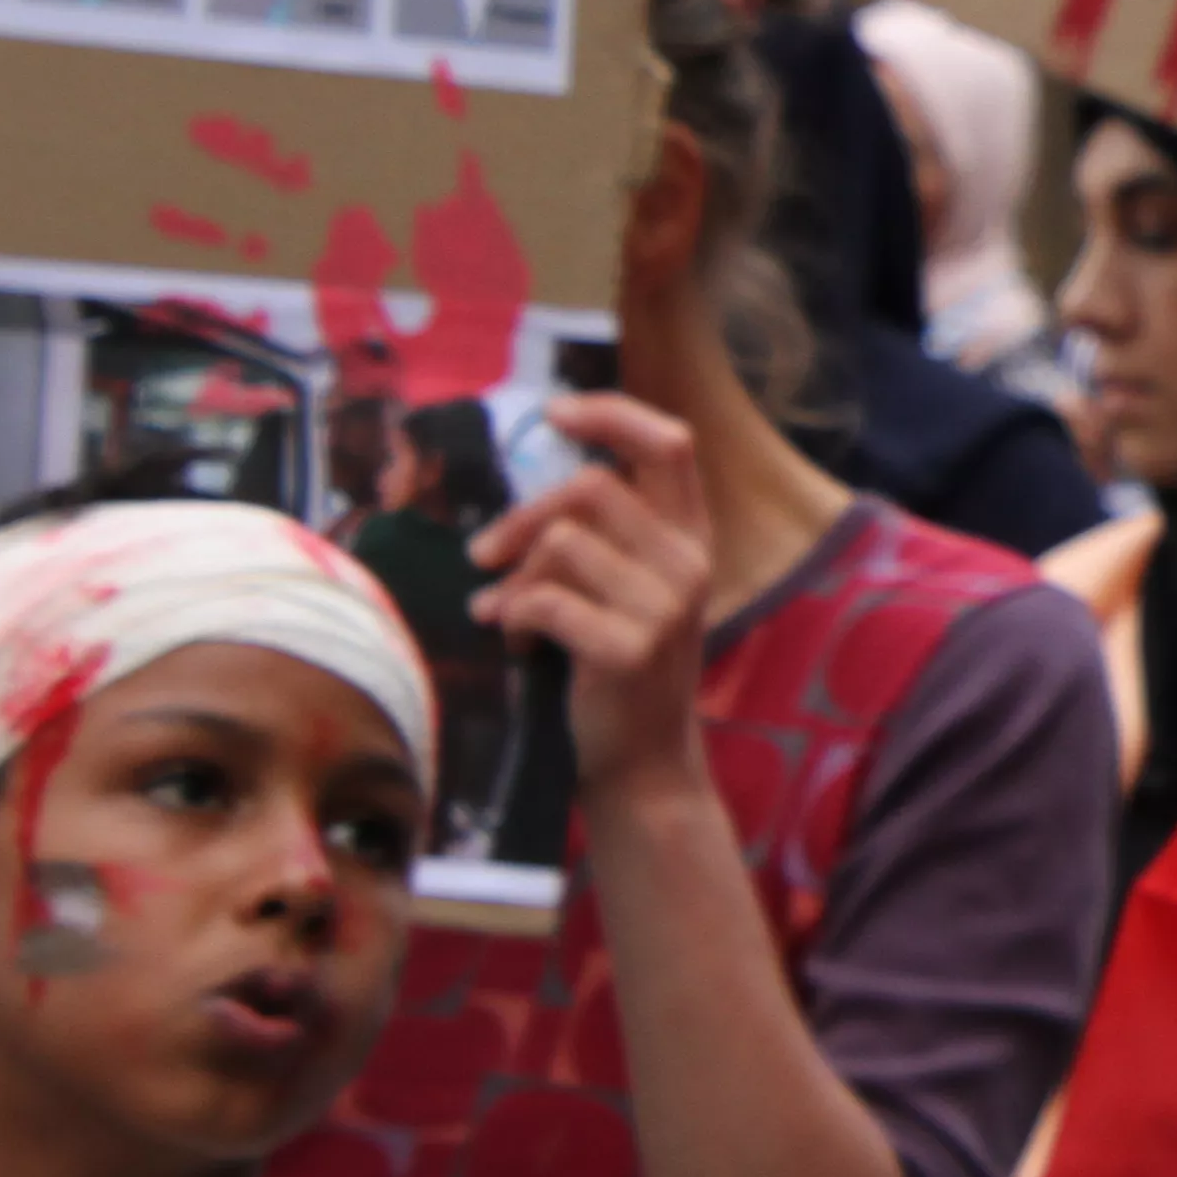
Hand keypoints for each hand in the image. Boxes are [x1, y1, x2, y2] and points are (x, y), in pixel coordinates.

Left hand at [471, 397, 712, 803]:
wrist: (642, 761)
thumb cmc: (620, 667)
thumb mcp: (632, 589)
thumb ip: (608, 535)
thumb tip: (535, 491)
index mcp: (692, 538)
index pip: (668, 444)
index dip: (611, 415)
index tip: (555, 414)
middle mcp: (689, 563)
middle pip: (592, 488)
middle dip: (523, 516)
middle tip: (483, 554)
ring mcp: (665, 607)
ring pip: (560, 544)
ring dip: (512, 577)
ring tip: (500, 609)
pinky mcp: (628, 648)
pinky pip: (543, 599)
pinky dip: (510, 615)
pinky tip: (511, 639)